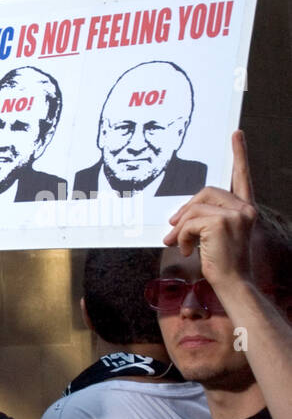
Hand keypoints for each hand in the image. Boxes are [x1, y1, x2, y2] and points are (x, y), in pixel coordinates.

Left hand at [163, 130, 258, 293]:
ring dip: (181, 228)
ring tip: (179, 244)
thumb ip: (203, 219)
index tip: (235, 135)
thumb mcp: (213, 236)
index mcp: (245, 208)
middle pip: (205, 193)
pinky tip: (187, 250)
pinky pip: (189, 222)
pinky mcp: (221, 223)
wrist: (232, 283)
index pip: (242, 176)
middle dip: (185, 210)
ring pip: (194, 208)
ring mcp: (235, 214)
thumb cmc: (222, 262)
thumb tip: (178, 217)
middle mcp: (245, 208)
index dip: (239, 154)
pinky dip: (182, 236)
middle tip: (172, 228)